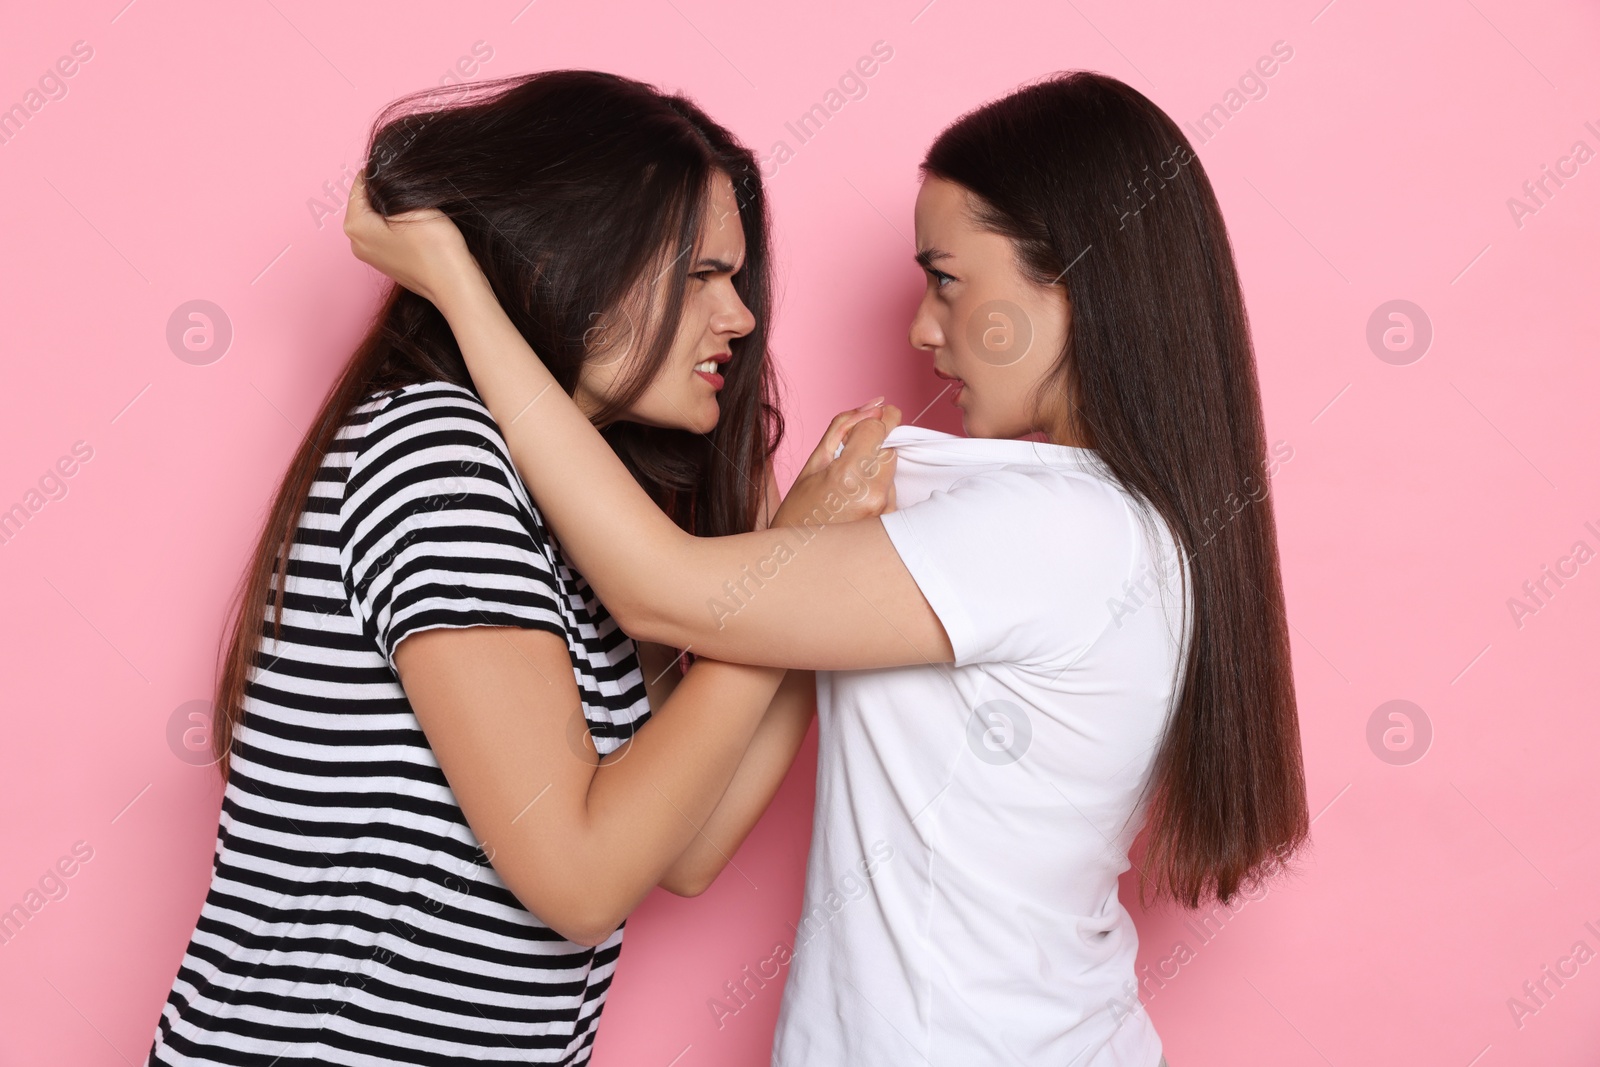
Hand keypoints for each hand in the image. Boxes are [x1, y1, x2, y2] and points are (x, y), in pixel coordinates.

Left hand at [343, 174, 487, 309]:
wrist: (454, 285)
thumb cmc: (435, 246)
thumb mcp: (410, 204)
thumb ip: (387, 186)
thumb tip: (379, 176)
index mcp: (355, 226)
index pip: (359, 184)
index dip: (381, 174)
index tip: (403, 176)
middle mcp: (356, 243)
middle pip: (366, 203)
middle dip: (385, 193)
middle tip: (413, 194)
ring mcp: (370, 256)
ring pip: (377, 218)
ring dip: (394, 209)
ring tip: (418, 211)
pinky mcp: (386, 263)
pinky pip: (386, 234)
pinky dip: (398, 226)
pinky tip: (418, 229)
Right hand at [770, 401, 900, 529]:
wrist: (798, 557)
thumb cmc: (799, 511)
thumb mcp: (814, 463)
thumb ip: (844, 427)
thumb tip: (875, 403)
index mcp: (848, 473)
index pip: (880, 426)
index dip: (875, 420)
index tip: (869, 422)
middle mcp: (872, 493)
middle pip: (890, 448)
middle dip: (873, 447)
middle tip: (848, 462)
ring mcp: (883, 511)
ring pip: (892, 470)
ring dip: (875, 471)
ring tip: (848, 489)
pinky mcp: (889, 524)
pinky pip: (892, 492)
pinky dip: (878, 491)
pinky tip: (856, 504)